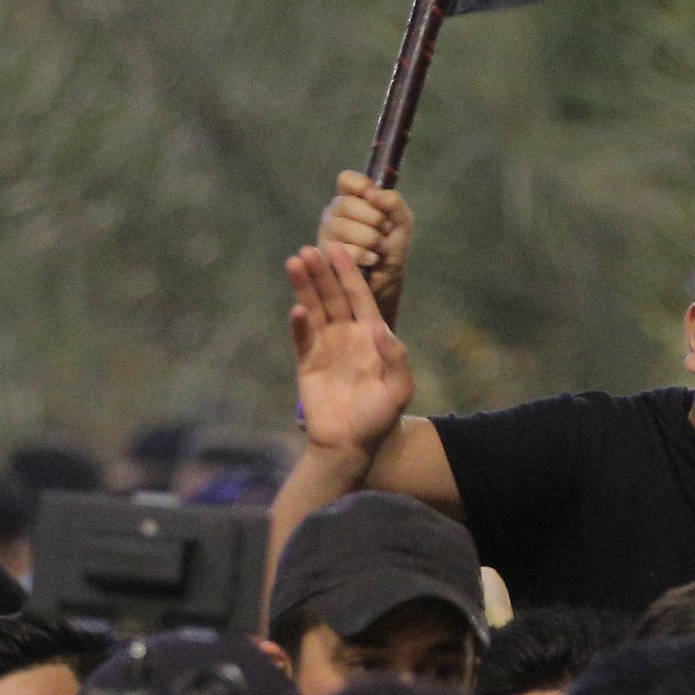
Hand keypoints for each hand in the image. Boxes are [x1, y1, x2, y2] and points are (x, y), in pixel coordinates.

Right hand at [290, 243, 416, 457]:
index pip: (359, 296)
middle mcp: (346, 335)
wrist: (352, 445)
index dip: (349, 273)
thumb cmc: (380, 417)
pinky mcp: (307, 362)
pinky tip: (297, 310)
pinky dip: (298, 324)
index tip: (339, 249)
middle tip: (309, 250)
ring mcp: (325, 346)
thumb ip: (396, 357)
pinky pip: (301, 338)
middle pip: (333, 296)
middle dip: (322, 273)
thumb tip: (379, 328)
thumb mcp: (399, 389)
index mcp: (371, 335)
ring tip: (294, 263)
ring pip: (314, 309)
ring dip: (304, 287)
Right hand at [318, 170, 414, 321]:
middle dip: (372, 218)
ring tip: (378, 250)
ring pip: (341, 226)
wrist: (388, 283)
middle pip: (344, 204)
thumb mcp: (402, 223)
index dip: (361, 186)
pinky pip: (341, 249)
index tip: (374, 198)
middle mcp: (334, 215)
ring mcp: (325, 235)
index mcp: (351, 200)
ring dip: (369, 238)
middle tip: (384, 233)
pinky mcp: (323, 258)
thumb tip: (375, 194)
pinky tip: (370, 261)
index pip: (346, 180)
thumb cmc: (392, 250)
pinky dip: (363, 255)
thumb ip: (394, 203)